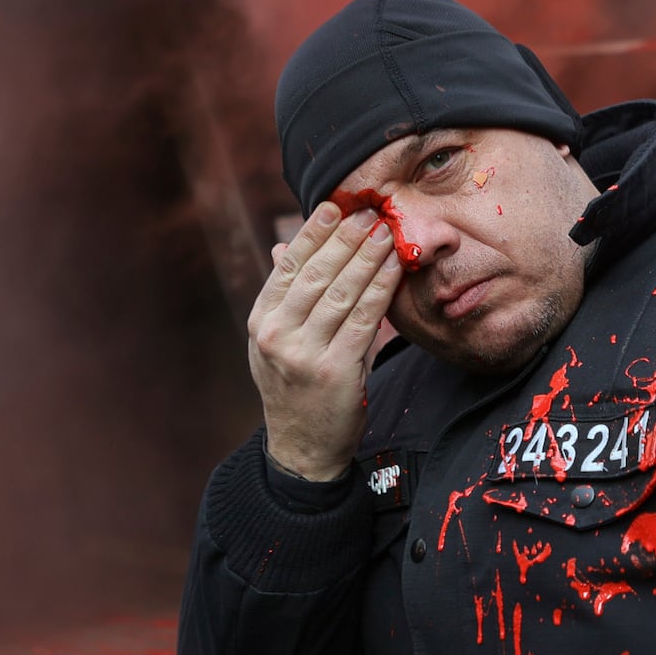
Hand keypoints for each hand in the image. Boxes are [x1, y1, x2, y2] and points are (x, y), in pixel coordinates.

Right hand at [246, 202, 403, 479]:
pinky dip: (380, 289)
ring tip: (386, 232)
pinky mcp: (335, 371)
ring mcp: (304, 354)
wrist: (302, 447)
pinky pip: (363, 319)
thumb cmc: (295, 387)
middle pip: (317, 274)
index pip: (288, 266)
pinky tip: (393, 268)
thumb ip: (285, 295)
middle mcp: (276, 334)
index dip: (312, 233)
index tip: (335, 206)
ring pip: (342, 292)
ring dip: (368, 257)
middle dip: (347, 238)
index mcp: (262, 321)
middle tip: (370, 212)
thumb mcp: (277, 341)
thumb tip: (282, 246)